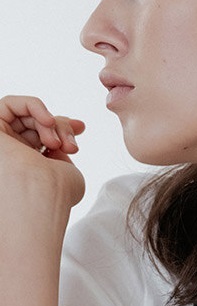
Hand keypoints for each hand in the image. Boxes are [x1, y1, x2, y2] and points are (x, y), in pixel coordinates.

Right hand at [0, 94, 85, 211]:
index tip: (80, 128)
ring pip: (26, 116)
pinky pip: (9, 105)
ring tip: (57, 143)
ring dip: (49, 122)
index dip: (63, 127)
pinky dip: (33, 105)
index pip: (42, 137)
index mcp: (27, 169)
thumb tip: (66, 137)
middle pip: (36, 125)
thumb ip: (62, 152)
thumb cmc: (55, 196)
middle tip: (70, 145)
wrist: (40, 200)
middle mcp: (11, 157)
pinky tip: (48, 121)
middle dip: (59, 126)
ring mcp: (3, 146)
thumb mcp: (66, 171)